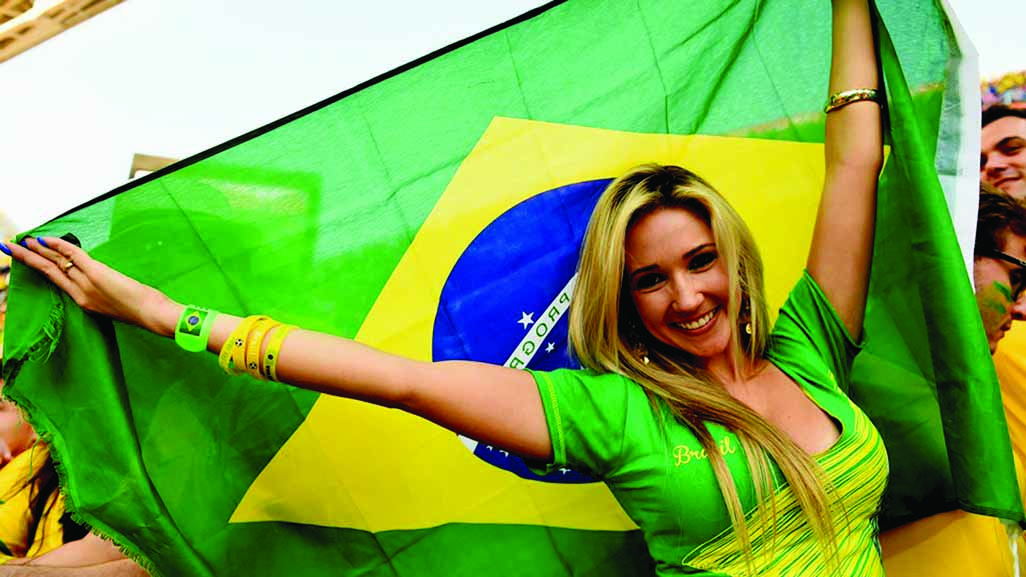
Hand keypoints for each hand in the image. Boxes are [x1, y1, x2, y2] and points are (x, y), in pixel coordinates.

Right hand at [2, 237, 180, 336]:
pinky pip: (73, 256)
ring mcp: (87, 284)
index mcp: (83, 302)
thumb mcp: (115, 303)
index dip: (39, 268)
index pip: (56, 281)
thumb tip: (96, 276)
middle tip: (10, 247)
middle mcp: (80, 294)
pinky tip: (46, 239)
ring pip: (56, 263)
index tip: (25, 259)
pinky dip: (59, 245)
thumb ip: (101, 290)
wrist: (152, 315)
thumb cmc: (141, 310)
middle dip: (27, 259)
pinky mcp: (97, 274)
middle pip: (48, 272)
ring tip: (22, 242)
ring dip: (37, 250)